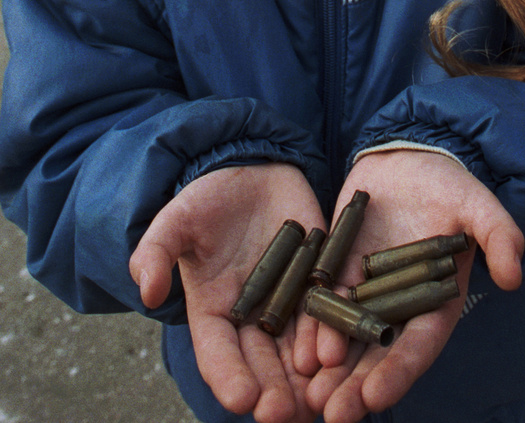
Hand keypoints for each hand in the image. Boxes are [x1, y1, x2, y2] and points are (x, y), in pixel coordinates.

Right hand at [129, 162, 325, 422]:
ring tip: (316, 397)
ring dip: (307, 377)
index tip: (242, 401)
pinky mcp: (318, 278)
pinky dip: (332, 333)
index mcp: (213, 312)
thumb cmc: (208, 198)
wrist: (251, 168)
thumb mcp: (176, 220)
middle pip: (263, 365)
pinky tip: (337, 352)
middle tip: (285, 415)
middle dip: (274, 392)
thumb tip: (146, 291)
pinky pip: (327, 311)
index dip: (229, 379)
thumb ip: (155, 253)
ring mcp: (288, 300)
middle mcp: (252, 316)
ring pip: (298, 349)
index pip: (218, 355)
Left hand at [303, 150, 523, 422]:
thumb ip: (500, 236)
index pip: (418, 346)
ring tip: (309, 393)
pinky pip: (322, 304)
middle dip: (355, 387)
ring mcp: (367, 292)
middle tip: (332, 415)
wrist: (409, 157)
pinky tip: (295, 351)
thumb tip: (513, 277)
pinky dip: (311, 328)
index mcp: (436, 303)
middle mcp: (399, 307)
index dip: (398, 372)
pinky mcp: (339, 270)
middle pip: (377, 356)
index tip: (375, 396)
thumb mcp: (479, 205)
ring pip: (346, 338)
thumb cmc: (450, 185)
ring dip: (328, 369)